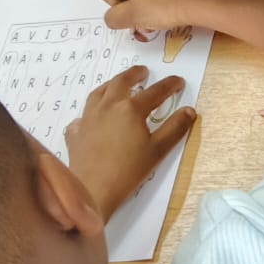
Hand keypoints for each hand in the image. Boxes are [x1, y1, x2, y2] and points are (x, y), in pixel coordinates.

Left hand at [65, 63, 195, 220]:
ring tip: (117, 85)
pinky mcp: (75, 133)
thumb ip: (175, 128)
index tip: (179, 82)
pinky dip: (90, 113)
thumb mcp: (158, 150)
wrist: (92, 191)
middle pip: (121, 82)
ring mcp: (88, 119)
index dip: (170, 85)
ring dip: (111, 85)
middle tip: (143, 72)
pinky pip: (82, 116)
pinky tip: (93, 119)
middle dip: (134, 74)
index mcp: (131, 109)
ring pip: (98, 93)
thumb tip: (189, 111)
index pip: (155, 91)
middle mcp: (108, 107)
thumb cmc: (128, 171)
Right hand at [95, 0, 205, 37]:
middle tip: (144, 16)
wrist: (198, 1)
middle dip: (129, 5)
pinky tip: (166, 6)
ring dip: (142, 3)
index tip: (130, 11)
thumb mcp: (130, 17)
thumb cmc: (163, 8)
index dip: (113, 4)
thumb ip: (112, 18)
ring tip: (157, 14)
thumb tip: (113, 15)